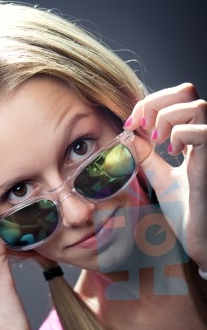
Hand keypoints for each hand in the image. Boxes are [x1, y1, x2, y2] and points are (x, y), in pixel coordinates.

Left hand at [124, 83, 206, 268]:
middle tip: (142, 128)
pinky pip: (202, 132)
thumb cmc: (186, 211)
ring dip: (166, 119)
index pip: (179, 98)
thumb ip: (147, 156)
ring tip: (157, 142)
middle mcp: (206, 138)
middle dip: (155, 103)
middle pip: (188, 91)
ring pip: (197, 106)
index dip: (151, 103)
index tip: (131, 123)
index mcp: (195, 138)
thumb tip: (131, 136)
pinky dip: (179, 137)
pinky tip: (172, 153)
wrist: (199, 238)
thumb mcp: (160, 177)